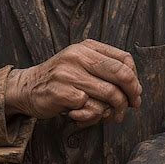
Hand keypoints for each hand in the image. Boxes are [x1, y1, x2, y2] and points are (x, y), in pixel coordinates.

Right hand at [5, 39, 141, 126]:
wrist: (28, 87)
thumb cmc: (62, 78)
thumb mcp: (83, 64)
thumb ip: (107, 70)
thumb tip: (136, 88)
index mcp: (87, 47)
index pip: (124, 58)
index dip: (134, 78)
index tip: (135, 93)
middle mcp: (79, 55)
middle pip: (121, 74)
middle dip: (131, 94)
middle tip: (131, 107)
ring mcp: (70, 73)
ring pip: (109, 94)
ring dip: (112, 110)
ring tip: (107, 115)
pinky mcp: (62, 92)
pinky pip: (91, 108)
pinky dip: (92, 116)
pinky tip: (82, 115)